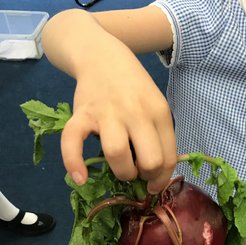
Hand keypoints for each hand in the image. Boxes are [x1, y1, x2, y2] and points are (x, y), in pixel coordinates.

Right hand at [60, 56, 176, 193]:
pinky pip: (73, 142)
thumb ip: (160, 135)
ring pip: (117, 154)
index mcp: (159, 112)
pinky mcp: (81, 113)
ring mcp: (107, 113)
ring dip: (122, 173)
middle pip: (149, 160)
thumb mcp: (157, 105)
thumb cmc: (135, 88)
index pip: (169, 157)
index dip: (162, 178)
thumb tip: (159, 172)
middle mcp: (136, 113)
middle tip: (140, 173)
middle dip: (146, 177)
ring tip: (122, 170)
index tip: (155, 183)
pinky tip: (81, 178)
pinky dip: (73, 163)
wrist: (104, 57)